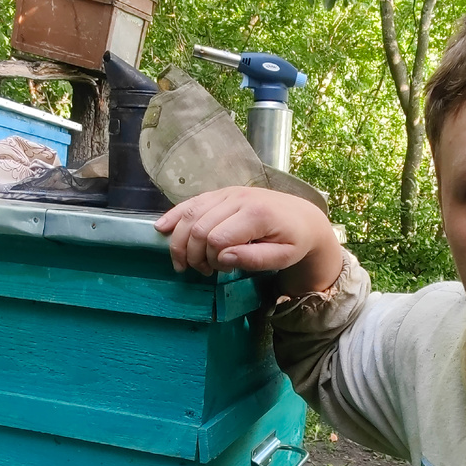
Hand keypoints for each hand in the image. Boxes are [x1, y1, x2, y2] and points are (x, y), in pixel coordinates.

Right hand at [153, 186, 343, 294]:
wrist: (304, 217)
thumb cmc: (294, 241)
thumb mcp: (283, 257)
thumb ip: (254, 259)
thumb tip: (222, 258)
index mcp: (256, 215)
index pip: (217, 239)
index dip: (212, 260)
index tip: (220, 272)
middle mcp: (238, 198)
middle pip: (199, 227)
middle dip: (193, 254)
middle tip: (202, 272)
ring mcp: (228, 193)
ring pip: (191, 213)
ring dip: (180, 241)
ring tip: (183, 263)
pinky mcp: (221, 193)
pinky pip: (192, 202)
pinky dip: (175, 216)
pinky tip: (161, 228)